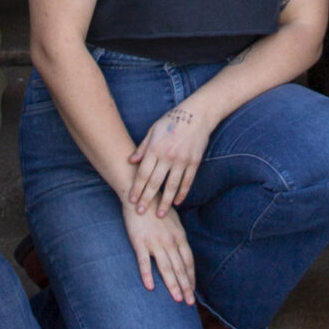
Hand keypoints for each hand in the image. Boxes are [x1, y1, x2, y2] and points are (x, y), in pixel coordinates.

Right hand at [123, 202, 195, 302]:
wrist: (139, 196)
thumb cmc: (156, 207)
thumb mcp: (173, 221)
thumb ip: (178, 236)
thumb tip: (182, 249)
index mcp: (179, 236)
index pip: (188, 261)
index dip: (191, 277)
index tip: (192, 290)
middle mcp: (170, 241)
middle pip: (180, 268)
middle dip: (186, 286)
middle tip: (190, 303)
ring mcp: (155, 242)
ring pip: (166, 268)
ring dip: (173, 285)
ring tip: (178, 299)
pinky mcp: (139, 242)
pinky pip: (144, 262)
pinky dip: (147, 275)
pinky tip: (150, 288)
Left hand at [127, 101, 211, 217]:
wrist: (198, 114)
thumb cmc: (172, 120)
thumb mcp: (153, 130)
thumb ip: (142, 147)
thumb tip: (131, 161)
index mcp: (155, 148)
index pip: (143, 173)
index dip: (136, 188)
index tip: (131, 201)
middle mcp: (167, 156)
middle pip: (155, 183)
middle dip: (147, 199)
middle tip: (140, 213)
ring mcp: (182, 160)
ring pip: (171, 186)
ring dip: (165, 202)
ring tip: (160, 214)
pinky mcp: (194, 162)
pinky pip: (187, 181)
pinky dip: (182, 193)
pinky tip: (177, 203)